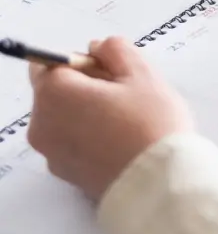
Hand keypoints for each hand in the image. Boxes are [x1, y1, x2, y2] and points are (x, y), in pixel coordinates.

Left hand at [28, 37, 193, 200]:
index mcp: (53, 94)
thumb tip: (96, 48)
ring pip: (64, 118)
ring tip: (127, 121)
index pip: (53, 63)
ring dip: (87, 112)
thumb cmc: (151, 125)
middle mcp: (41, 124)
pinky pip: (71, 143)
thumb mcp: (142, 73)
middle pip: (55, 91)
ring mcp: (51, 154)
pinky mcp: (65, 175)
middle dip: (84, 87)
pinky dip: (88, 136)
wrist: (160, 185)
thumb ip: (115, 49)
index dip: (83, 62)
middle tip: (126, 95)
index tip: (113, 73)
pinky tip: (120, 142)